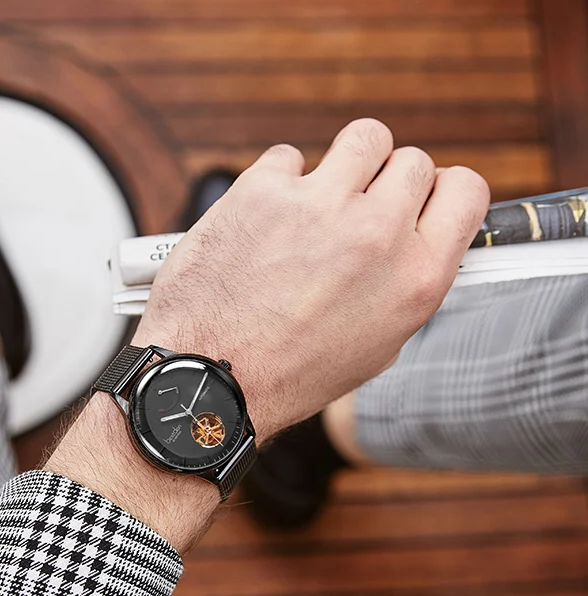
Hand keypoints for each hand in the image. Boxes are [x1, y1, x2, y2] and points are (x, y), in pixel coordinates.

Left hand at [133, 119, 489, 440]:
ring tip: (319, 202)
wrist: (210, 378)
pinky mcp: (264, 188)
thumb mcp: (376, 346)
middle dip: (387, 184)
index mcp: (415, 277)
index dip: (441, 191)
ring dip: (347, 164)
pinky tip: (266, 220)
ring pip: (365, 137)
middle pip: (412, 161)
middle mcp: (376, 233)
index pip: (466, 189)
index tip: (419, 199)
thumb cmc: (287, 373)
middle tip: (356, 214)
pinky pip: (290, 157)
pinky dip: (281, 182)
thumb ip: (406, 282)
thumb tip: (416, 239)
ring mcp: (320, 204)